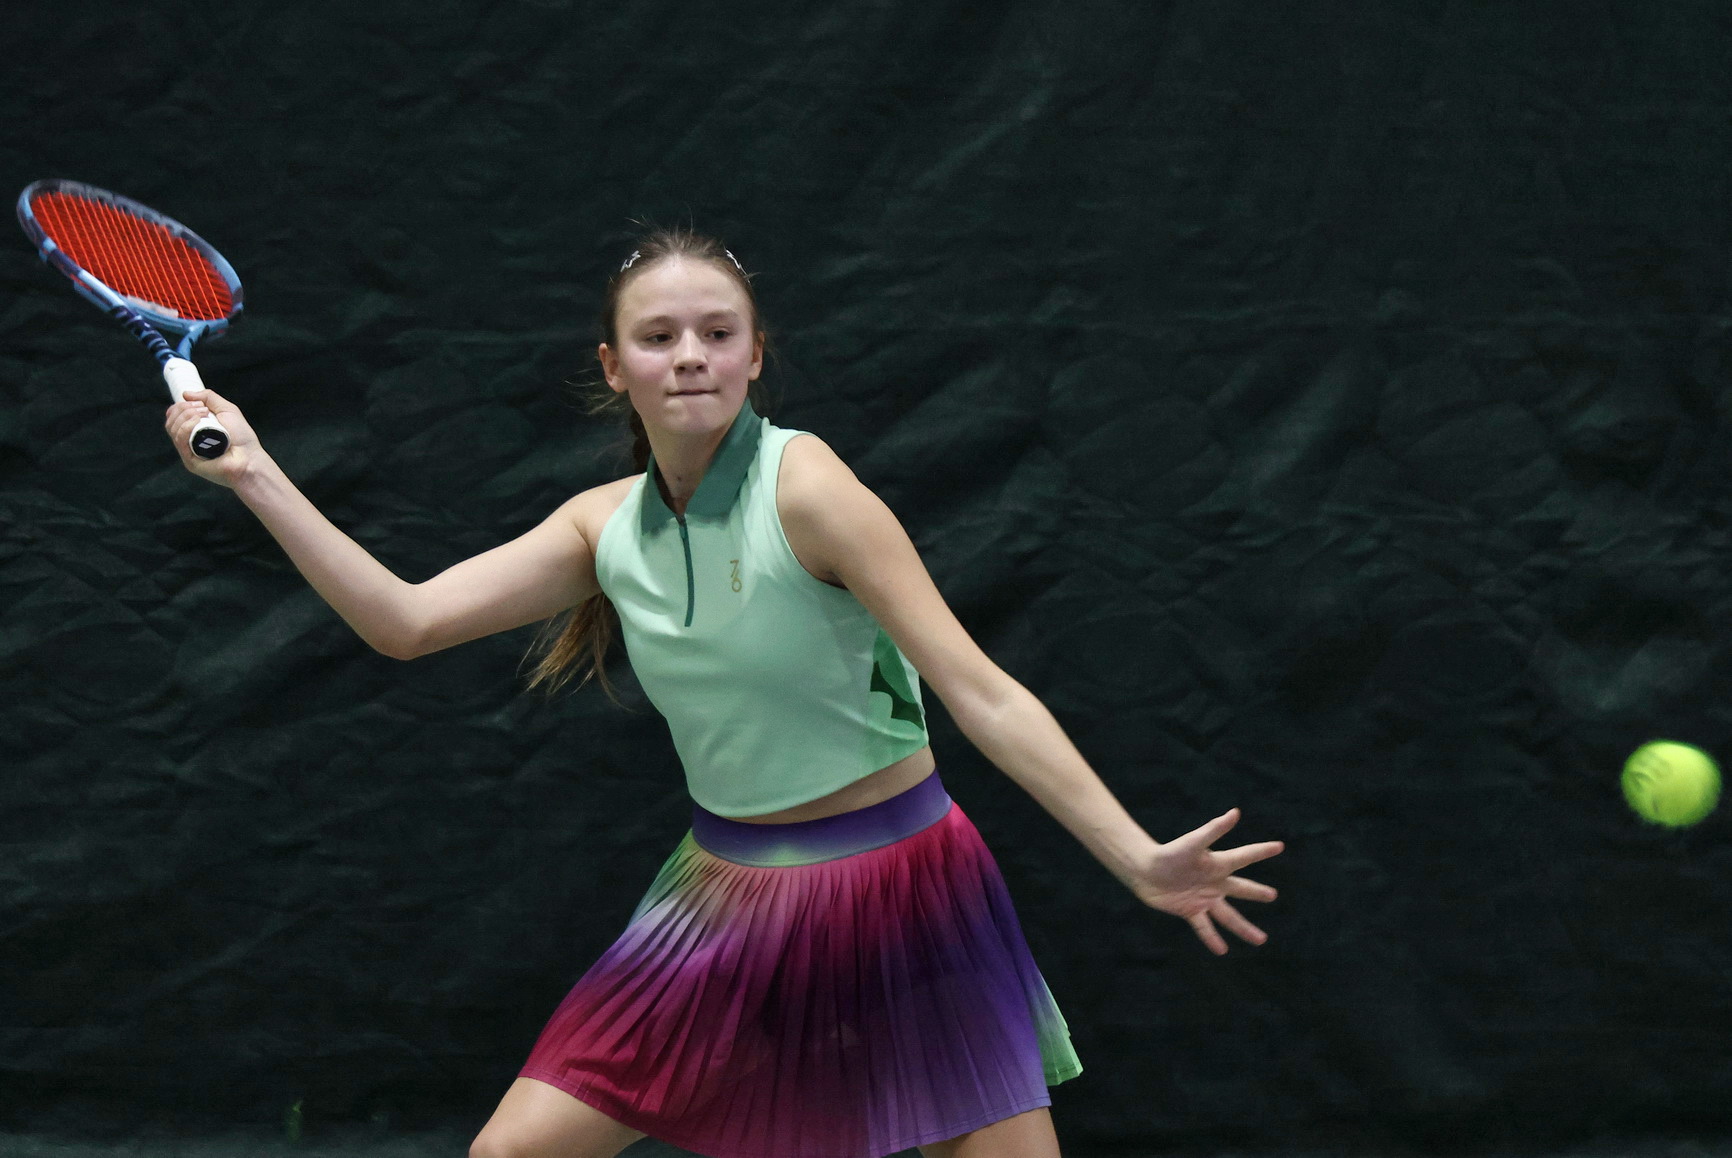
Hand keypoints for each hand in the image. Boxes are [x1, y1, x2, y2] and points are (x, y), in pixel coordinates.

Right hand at [164, 388, 260, 486]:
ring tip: (204, 413)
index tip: (193, 401)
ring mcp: (188, 452)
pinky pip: (180, 440)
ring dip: (186, 415)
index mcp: (195, 431)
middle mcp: (189, 442)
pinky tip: (197, 421)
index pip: (175, 417)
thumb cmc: (242, 437)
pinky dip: (186, 427)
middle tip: (202, 408)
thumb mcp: (227, 410)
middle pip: (171, 422)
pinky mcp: (189, 461)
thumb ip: (209, 398)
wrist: (250, 458)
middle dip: (183, 409)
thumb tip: (185, 394)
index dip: (179, 407)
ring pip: (173, 429)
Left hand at [1130, 808, 1282, 954]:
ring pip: (1228, 916)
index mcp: (1217, 864)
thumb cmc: (1169, 853)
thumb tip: (1235, 813)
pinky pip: (1205, 927)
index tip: (1280, 846)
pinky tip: (1222, 950)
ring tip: (1260, 940)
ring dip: (1244, 928)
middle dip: (1256, 893)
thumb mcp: (1194, 842)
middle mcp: (1214, 882)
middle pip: (1240, 889)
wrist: (1143, 870)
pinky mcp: (1190, 911)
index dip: (1261, 851)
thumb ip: (1215, 830)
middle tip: (1273, 895)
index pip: (1244, 856)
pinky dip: (1212, 939)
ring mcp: (1203, 898)